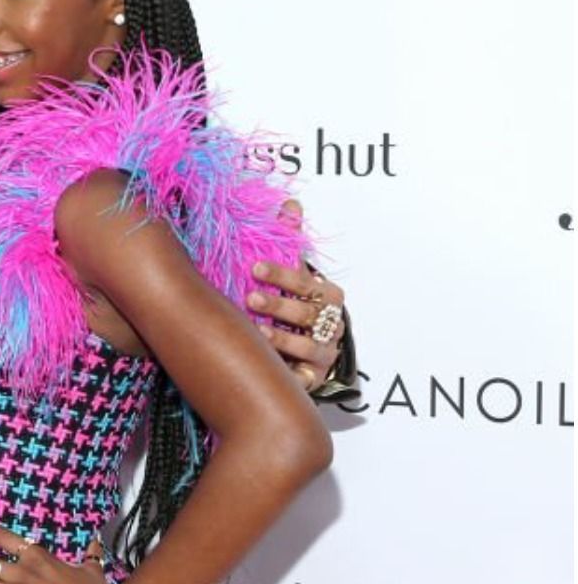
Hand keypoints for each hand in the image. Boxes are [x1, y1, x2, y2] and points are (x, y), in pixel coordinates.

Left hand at [246, 201, 346, 390]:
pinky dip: (290, 374)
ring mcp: (325, 353)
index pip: (308, 283)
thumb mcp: (295, 278)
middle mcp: (331, 325)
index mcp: (328, 297)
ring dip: (282, 339)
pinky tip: (271, 368)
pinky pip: (304, 379)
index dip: (282, 275)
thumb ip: (292, 243)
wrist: (311, 353)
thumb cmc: (298, 308)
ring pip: (308, 347)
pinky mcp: (314, 378)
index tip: (254, 267)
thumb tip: (291, 204)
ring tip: (256, 331)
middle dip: (280, 306)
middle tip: (250, 298)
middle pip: (309, 315)